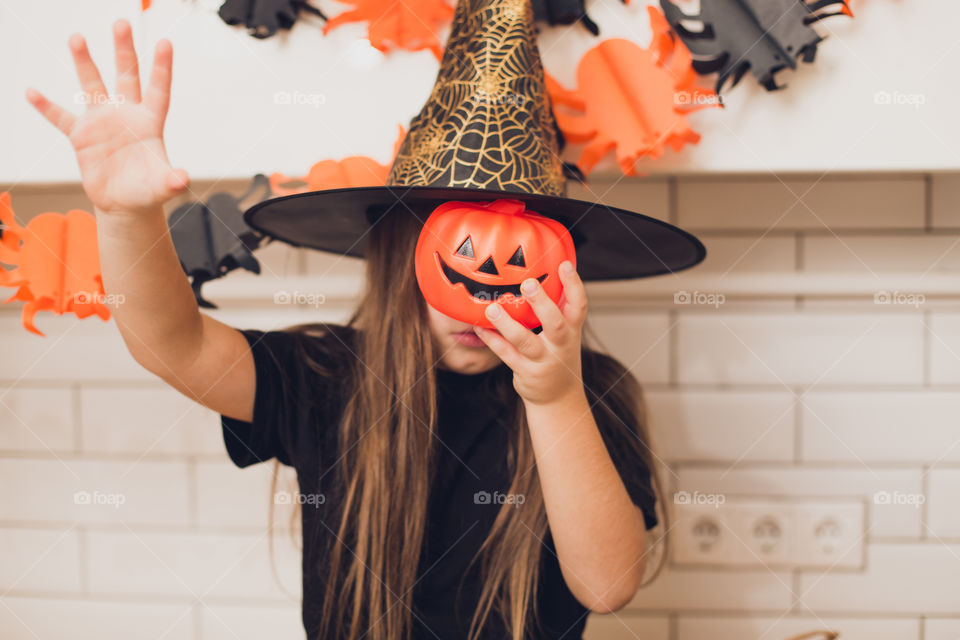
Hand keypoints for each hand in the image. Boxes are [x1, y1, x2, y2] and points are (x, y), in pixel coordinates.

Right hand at [25, 19, 188, 215]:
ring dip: (84, 63)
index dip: (162, 68)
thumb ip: (172, 181)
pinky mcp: (81, 137)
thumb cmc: (148, 192)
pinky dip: (46, 107)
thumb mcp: (162, 187)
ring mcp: (102, 123)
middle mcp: (125, 115)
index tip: (166, 42)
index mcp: (149, 123)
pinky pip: (61, 117)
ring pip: (92, 86)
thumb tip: (182, 179)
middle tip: (121, 23)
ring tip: (77, 38)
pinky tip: (32, 92)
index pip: (157, 90)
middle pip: (126, 76)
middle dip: (124, 51)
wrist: (125, 204)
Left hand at [473, 260, 586, 405]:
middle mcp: (561, 345)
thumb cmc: (557, 353)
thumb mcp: (566, 332)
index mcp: (572, 331)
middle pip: (555, 324)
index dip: (574, 285)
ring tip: (492, 309)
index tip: (565, 265)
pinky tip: (478, 326)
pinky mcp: (525, 373)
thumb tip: (543, 269)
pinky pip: (506, 354)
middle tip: (528, 283)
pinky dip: (492, 339)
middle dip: (542, 304)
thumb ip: (556, 306)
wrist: (558, 396)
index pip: (579, 306)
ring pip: (525, 342)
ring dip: (508, 324)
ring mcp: (543, 360)